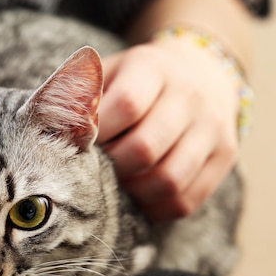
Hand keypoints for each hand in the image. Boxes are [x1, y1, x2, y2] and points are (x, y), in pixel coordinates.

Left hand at [97, 36, 239, 221]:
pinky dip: (158, 207)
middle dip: (113, 167)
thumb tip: (51, 125)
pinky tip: (142, 197)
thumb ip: (79, 93)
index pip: (126, 105)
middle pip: (146, 149)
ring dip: (135, 192)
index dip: (99, 132)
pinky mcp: (225, 155)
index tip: (85, 142)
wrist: (202, 73)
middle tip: (101, 168)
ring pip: (169, 180)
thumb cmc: (140, 79)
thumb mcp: (111, 70)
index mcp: (154, 68)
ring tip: (120, 184)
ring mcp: (214, 127)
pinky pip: (187, 199)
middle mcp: (190, 95)